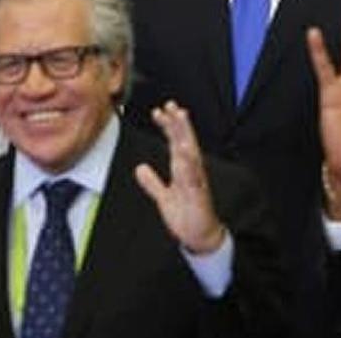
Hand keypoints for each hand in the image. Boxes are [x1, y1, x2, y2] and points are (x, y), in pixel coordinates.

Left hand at [135, 101, 226, 254]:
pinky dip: (189, 164)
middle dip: (179, 123)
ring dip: (186, 135)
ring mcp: (195, 181)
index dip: (169, 126)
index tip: (160, 111)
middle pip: (185, 141)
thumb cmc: (186, 214)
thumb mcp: (164, 196)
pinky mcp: (197, 194)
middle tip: (171, 105)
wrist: (200, 235)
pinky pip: (193, 177)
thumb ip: (152, 182)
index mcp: (183, 169)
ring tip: (180, 120)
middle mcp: (191, 171)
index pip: (176, 142)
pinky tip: (184, 152)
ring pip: (190, 153)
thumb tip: (140, 169)